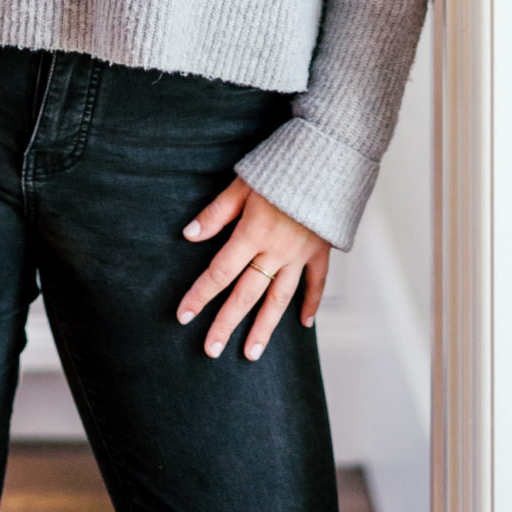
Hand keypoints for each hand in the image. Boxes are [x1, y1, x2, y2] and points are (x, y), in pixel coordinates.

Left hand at [175, 177, 332, 361]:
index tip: (184, 316)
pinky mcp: (320, 250)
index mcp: (253, 233)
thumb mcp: (243, 183)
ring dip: (264, 327)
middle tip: (211, 351)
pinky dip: (311, 303)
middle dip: (227, 323)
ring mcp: (300, 254)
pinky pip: (316, 283)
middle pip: (246, 294)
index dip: (200, 295)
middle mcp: (275, 250)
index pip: (220, 272)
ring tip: (251, 353)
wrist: (327, 158)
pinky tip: (303, 324)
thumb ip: (217, 212)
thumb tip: (189, 234)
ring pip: (279, 299)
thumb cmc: (280, 167)